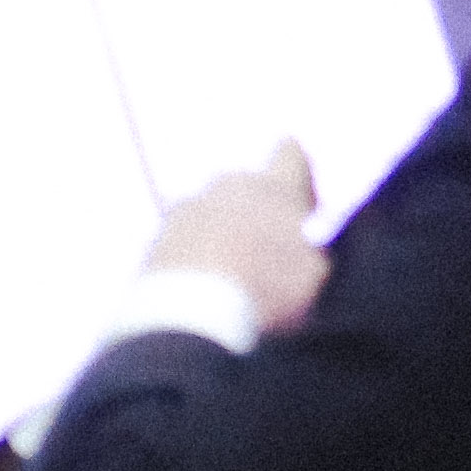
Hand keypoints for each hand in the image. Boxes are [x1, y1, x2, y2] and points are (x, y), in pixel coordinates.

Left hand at [146, 139, 327, 331]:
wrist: (191, 314)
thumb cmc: (265, 291)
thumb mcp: (311, 274)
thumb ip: (308, 248)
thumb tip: (300, 246)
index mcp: (274, 187)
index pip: (290, 155)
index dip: (296, 172)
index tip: (299, 196)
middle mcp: (229, 186)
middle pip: (246, 186)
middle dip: (256, 210)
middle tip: (265, 249)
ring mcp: (188, 208)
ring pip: (212, 211)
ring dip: (221, 233)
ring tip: (233, 276)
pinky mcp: (159, 235)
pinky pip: (184, 237)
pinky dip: (194, 254)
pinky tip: (204, 285)